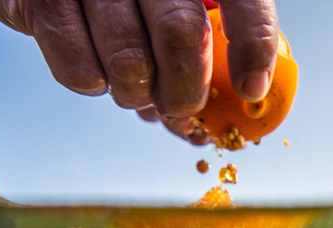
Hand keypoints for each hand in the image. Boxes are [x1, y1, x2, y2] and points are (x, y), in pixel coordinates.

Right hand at [0, 0, 279, 144]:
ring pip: (130, 61)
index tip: (250, 88)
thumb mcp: (173, 2)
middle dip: (186, 90)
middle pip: (182, 33)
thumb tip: (226, 111)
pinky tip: (98, 71)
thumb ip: (204, 41)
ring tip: (135, 89)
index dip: (251, 45)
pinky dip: (95, 86)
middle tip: (182, 106)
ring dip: (137, 95)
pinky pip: (80, 71)